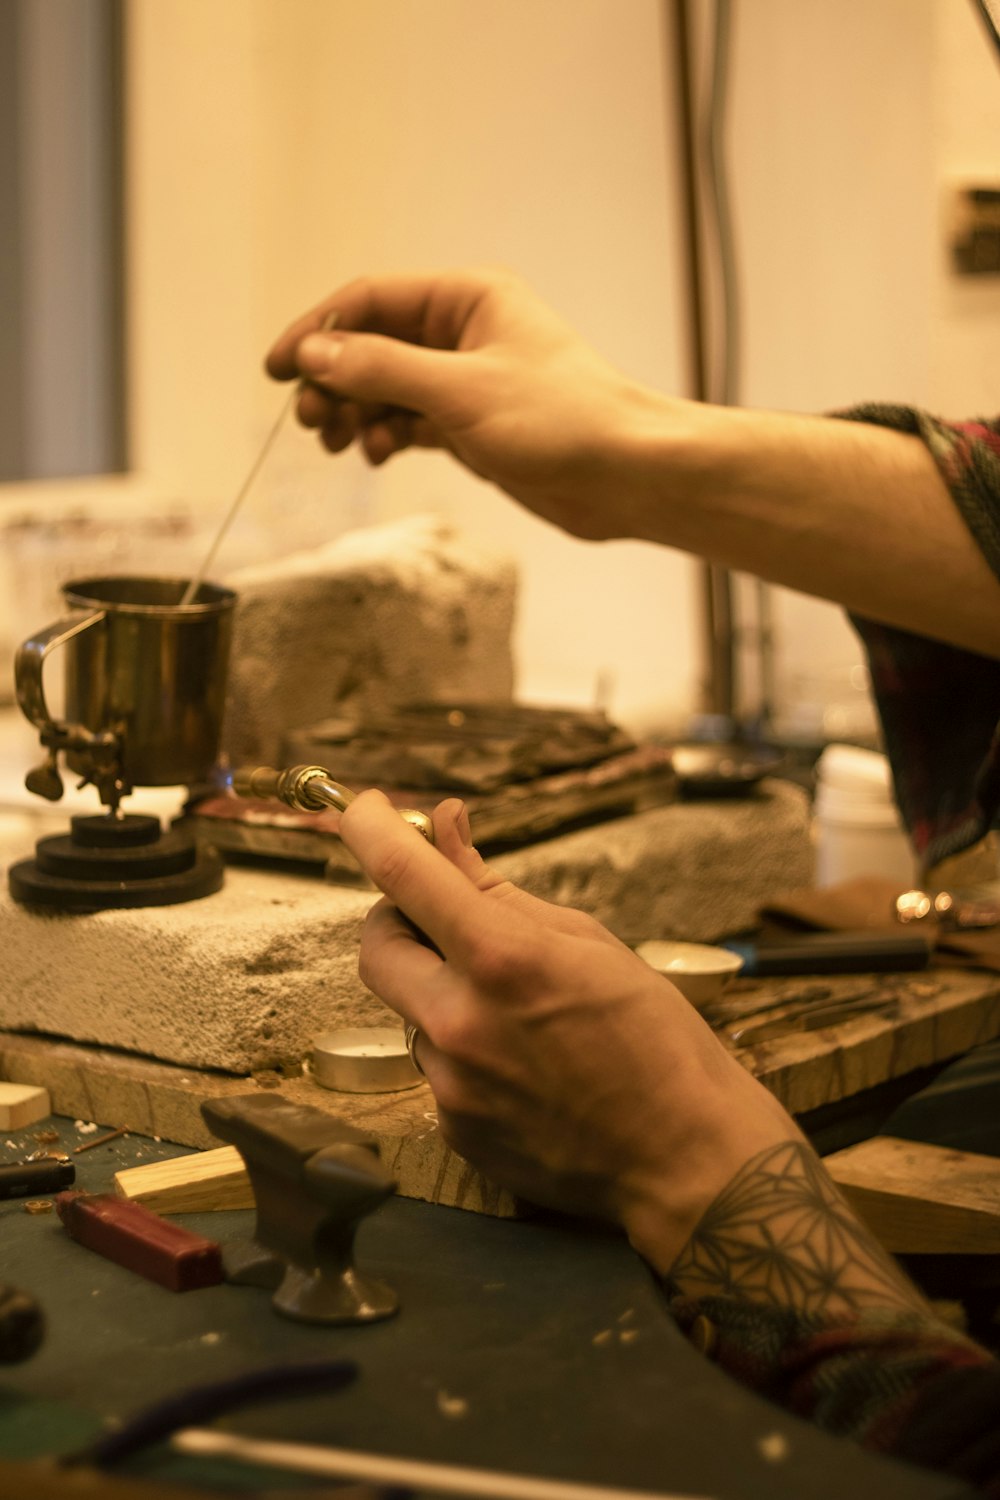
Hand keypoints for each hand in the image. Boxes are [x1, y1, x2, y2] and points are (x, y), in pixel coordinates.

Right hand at [265, 267, 669, 540]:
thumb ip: (383, 369)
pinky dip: (386, 436)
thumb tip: (313, 353)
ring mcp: (467, 380)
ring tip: (337, 443)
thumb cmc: (564, 420)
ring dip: (355, 411)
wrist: (626, 476)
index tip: (276, 369)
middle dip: (334, 379)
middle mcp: (464, 331)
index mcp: (467, 298)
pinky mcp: (472, 425)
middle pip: (372, 345)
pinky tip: (375, 455)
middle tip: (311, 420)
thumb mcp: (461, 392)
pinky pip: (409, 421)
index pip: (370, 300)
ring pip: (387, 387)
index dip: (316, 332)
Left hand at [336, 789, 797, 1271]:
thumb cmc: (658, 1041)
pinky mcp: (452, 1130)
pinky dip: (463, 1049)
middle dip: (401, 920)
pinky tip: (524, 1064)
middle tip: (447, 920)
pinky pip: (434, 1066)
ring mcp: (450, 1084)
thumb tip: (445, 829)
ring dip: (442, 992)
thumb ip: (501, 892)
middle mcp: (460, 1023)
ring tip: (519, 1014)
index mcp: (504, 960)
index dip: (371, 828)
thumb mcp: (591, 944)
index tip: (369, 810)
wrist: (686, 1161)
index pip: (402, 876)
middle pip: (376, 945)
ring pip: (409, 1010)